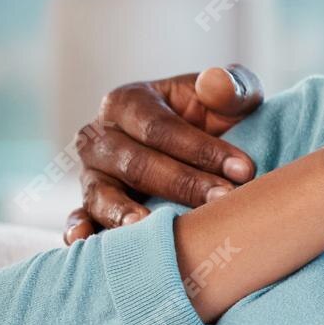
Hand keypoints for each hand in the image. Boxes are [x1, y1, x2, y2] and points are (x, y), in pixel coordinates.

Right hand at [66, 65, 264, 242]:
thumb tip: (214, 83)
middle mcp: (99, 137)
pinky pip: (79, 218)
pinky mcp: (91, 206)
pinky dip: (79, 229)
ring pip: (101, 193)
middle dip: (182, 183)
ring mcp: (91, 174)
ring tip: (150, 227)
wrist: (205, 148)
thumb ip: (230, 86)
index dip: (201, 149)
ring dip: (126, 213)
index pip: (160, 128)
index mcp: (127, 102)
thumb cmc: (215, 118)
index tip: (244, 169)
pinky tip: (84, 241)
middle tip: (223, 200)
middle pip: (134, 164)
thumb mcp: (229, 97)